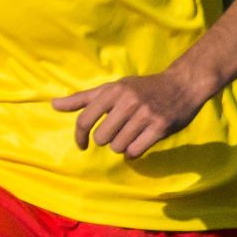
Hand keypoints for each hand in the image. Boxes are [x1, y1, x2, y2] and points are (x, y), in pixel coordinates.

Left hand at [52, 68, 205, 158]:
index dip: (79, 136)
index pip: (84, 120)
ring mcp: (145, 115)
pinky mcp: (160, 127)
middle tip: (119, 131)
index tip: (82, 144)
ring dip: (122, 145)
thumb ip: (83, 99)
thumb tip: (53, 104)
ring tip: (132, 134)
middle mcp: (128, 102)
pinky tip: (139, 142)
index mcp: (113, 91)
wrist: (183, 85)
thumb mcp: (112, 88)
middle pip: (101, 138)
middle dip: (107, 139)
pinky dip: (134, 152)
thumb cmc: (142, 88)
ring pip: (118, 146)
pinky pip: (135, 151)